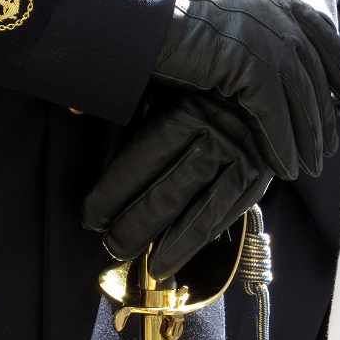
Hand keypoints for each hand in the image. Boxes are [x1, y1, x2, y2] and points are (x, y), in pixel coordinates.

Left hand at [82, 90, 273, 279]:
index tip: (90, 216)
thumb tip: (74, 110)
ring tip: (149, 266)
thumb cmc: (198, 78)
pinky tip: (180, 254)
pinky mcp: (259, 177)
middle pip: (169, 192)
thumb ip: (129, 107)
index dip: (113, 192)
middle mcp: (218, 134)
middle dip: (137, 226)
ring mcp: (243, 159)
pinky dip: (203, 238)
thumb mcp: (161, 81)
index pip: (143, 158)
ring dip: (172, 245)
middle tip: (113, 246)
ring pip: (201, 212)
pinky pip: (228, 215)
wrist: (265, 72)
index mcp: (188, 107)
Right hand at [152, 0, 339, 179]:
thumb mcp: (225, 15)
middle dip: (326, 116)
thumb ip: (252, 31)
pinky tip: (286, 170)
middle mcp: (279, 19)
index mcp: (277, 1)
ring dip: (309, 139)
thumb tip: (262, 62)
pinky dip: (283, 147)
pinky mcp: (250, 67)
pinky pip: (275, 117)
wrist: (143, 11)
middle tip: (332, 148)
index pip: (324, 37)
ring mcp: (268, 42)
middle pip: (316, 76)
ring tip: (312, 169)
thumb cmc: (171, 16)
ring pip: (301, 100)